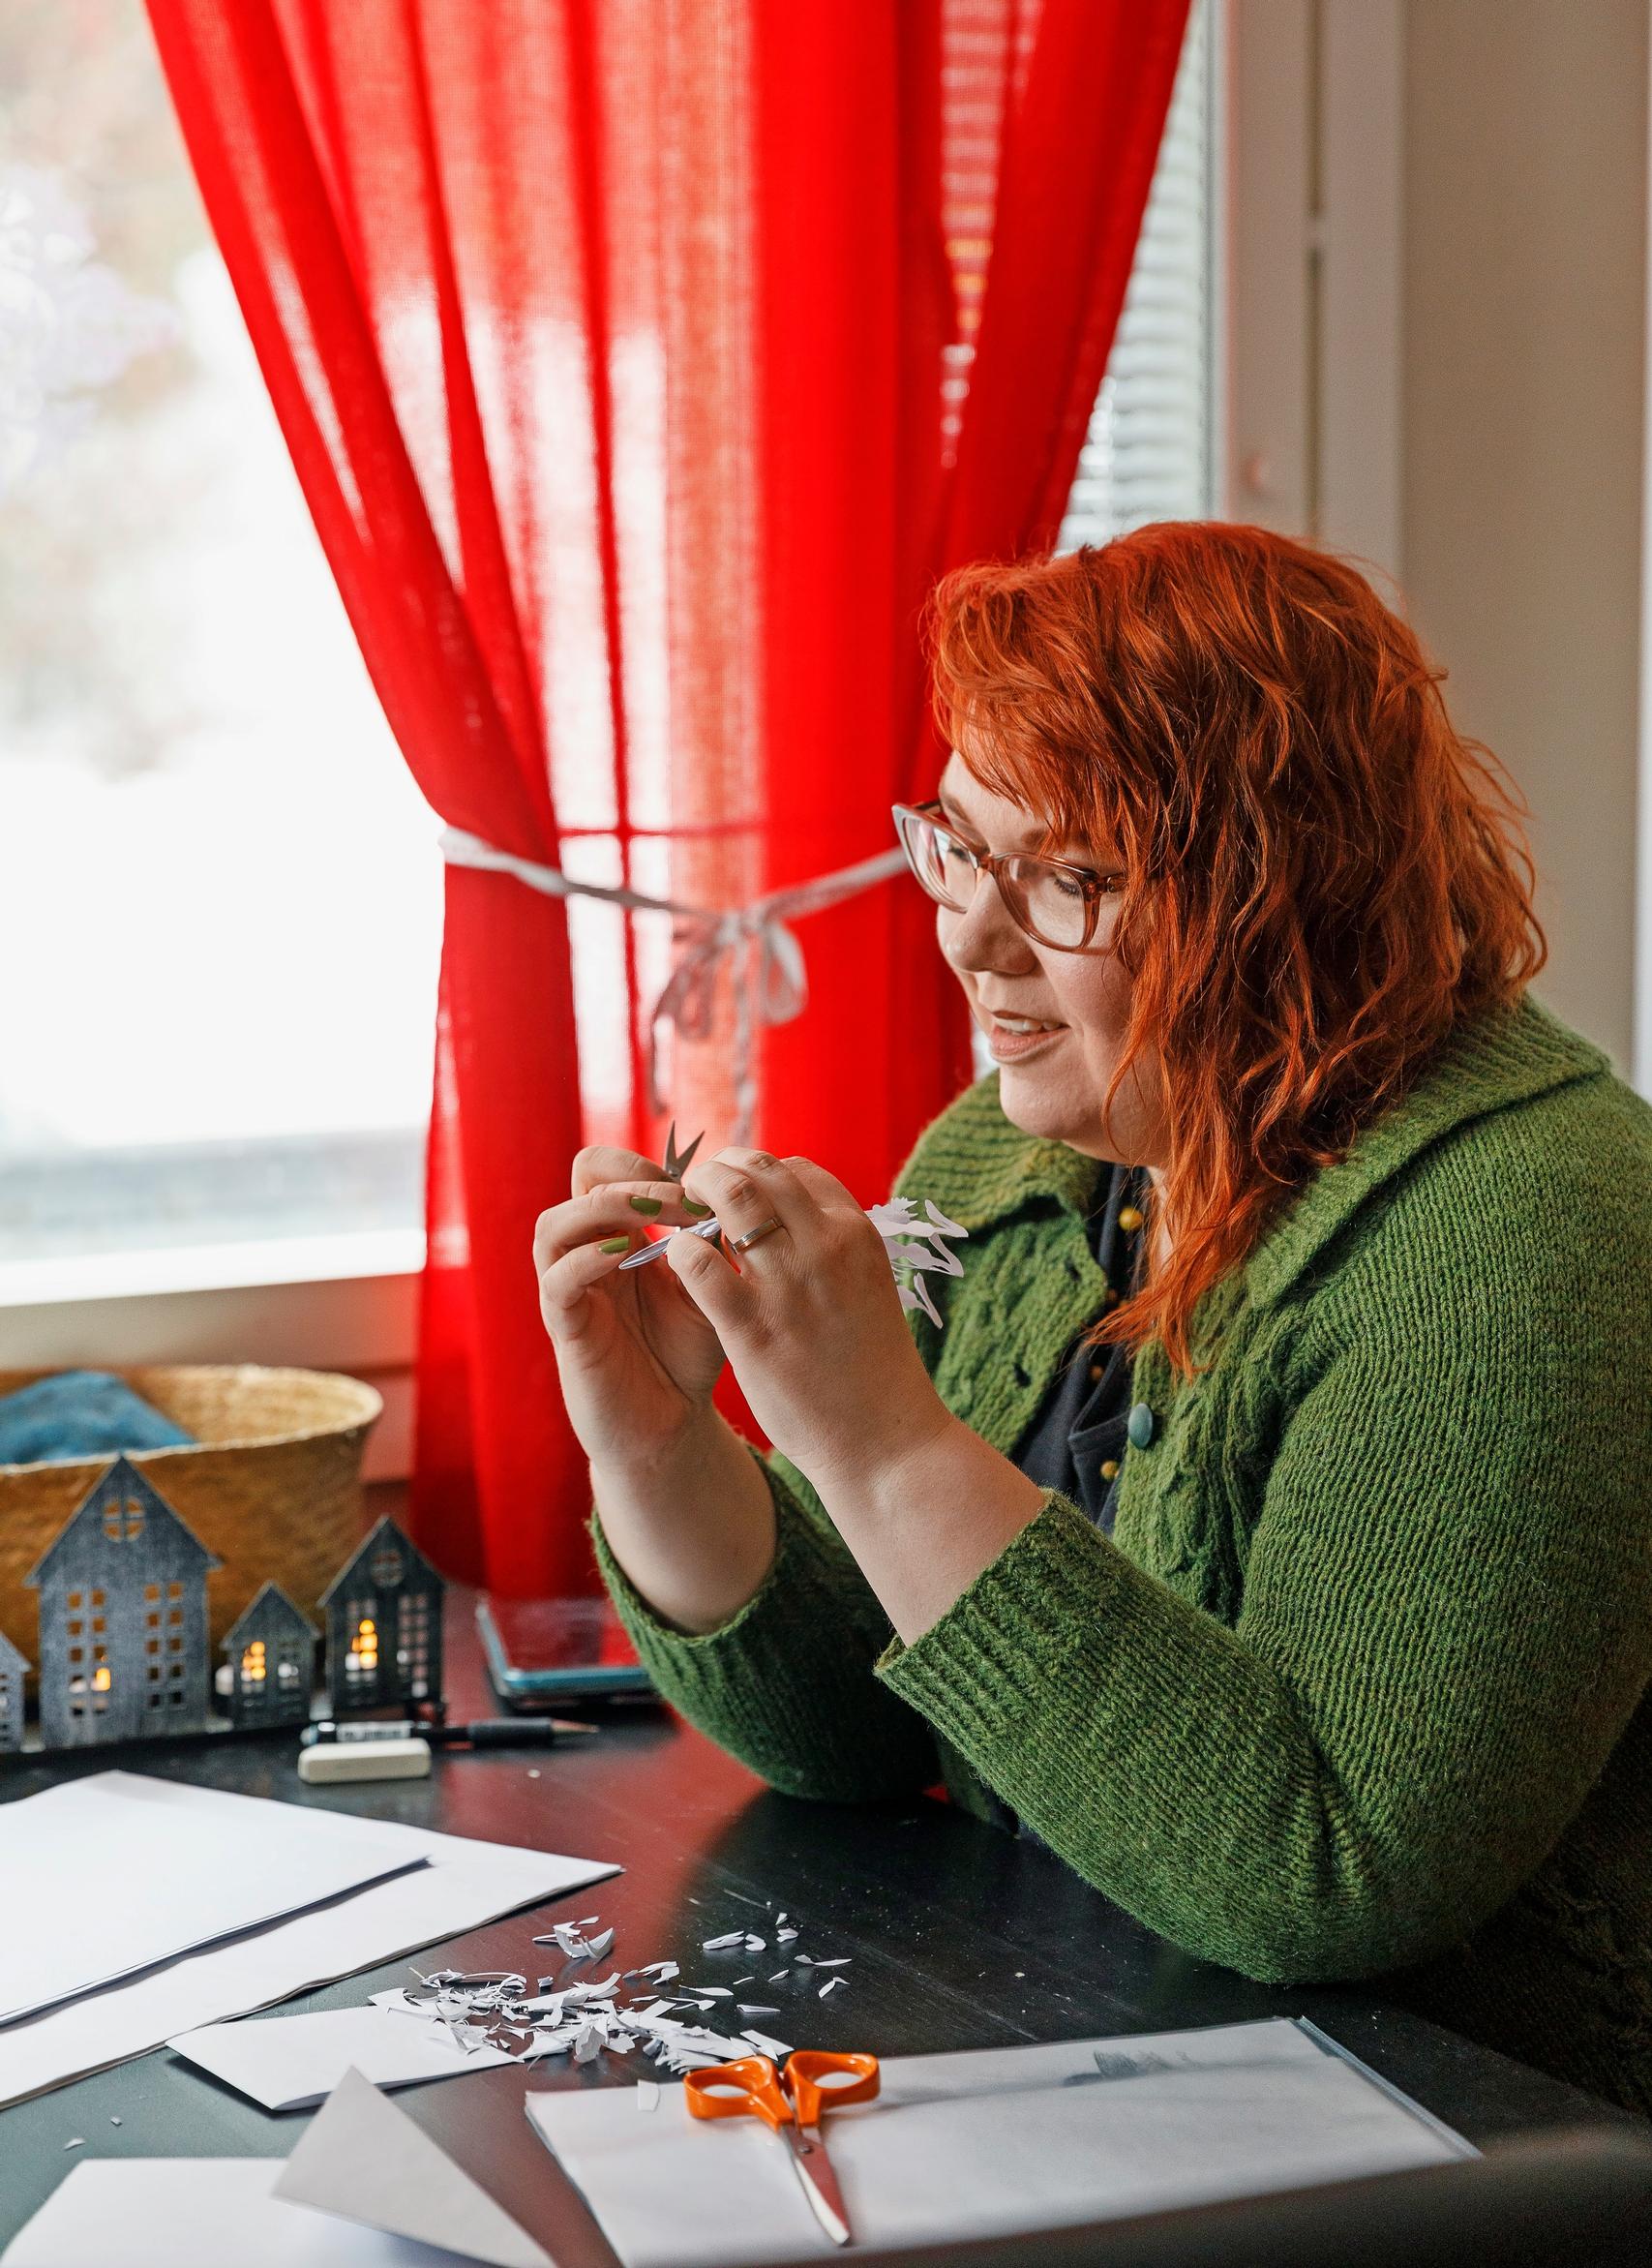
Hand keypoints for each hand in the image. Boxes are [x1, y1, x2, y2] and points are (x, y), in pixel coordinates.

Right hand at [534, 1146, 729, 1475]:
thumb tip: (735, 1197)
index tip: (697, 1186)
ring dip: (605, 1208)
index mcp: (622, 1234)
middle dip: (631, 1175)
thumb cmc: (689, 1354)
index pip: (611, 1168)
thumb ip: (718, 1247)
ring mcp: (571, 1289)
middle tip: (681, 1198)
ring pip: (553, 1224)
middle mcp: (589, 1252)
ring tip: (654, 1216)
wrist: (670, 1425)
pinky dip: (585, 1260)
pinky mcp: (565, 1327)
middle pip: (580, 1179)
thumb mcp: (715, 1289)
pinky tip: (625, 1256)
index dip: (646, 1163)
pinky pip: (556, 1280)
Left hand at [663, 1147, 953, 1492]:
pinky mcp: (752, 1327)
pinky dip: (679, 1249)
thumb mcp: (866, 1286)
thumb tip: (783, 1219)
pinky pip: (698, 1263)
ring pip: (728, 1199)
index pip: (795, 1170)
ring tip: (678, 1218)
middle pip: (759, 1169)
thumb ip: (830, 1248)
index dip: (755, 1172)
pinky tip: (677, 1260)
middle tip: (694, 1192)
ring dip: (693, 1198)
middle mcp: (826, 1246)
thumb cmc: (871, 1367)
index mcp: (856, 1234)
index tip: (734, 1189)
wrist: (885, 1440)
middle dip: (718, 1171)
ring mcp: (789, 1285)